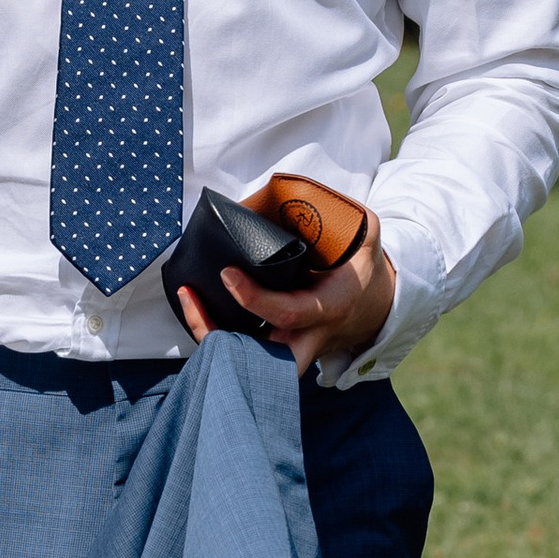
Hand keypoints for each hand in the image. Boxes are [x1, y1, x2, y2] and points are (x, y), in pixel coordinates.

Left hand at [176, 209, 396, 376]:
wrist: (370, 302)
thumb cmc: (360, 266)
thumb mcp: (366, 235)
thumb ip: (345, 215)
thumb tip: (306, 194)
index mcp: (330, 308)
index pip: (288, 314)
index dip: (254, 299)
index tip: (227, 273)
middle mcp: (308, 337)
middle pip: (265, 362)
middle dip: (226, 344)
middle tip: (195, 301)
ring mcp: (291, 347)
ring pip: (247, 363)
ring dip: (211, 336)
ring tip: (188, 296)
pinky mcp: (276, 347)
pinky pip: (240, 352)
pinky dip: (214, 332)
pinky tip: (196, 304)